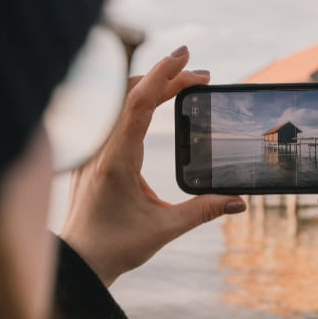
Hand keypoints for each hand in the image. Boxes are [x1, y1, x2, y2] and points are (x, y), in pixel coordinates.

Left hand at [59, 46, 246, 285]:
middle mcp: (100, 148)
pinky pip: (113, 113)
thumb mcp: (163, 230)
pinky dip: (138, 99)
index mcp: (116, 160)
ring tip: (185, 84)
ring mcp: (93, 149)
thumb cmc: (114, 247)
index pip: (138, 103)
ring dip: (152, 86)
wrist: (77, 262)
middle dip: (166, 77)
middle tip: (201, 76)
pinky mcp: (92, 154)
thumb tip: (239, 200)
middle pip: (130, 94)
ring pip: (119, 100)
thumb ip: (203, 211)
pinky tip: (156, 102)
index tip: (185, 56)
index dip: (163, 75)